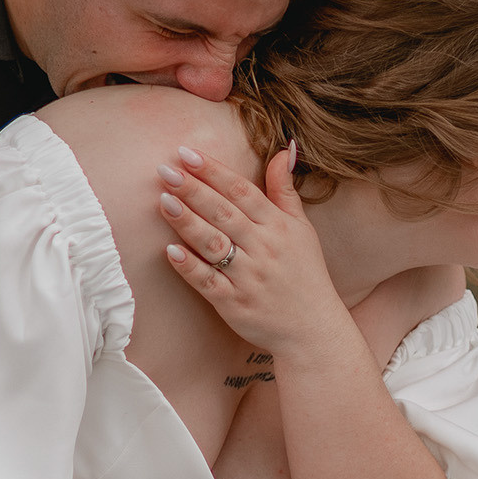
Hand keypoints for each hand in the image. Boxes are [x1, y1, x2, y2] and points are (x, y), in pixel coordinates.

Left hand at [157, 144, 352, 356]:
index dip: (213, 171)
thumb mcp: (302, 228)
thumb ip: (285, 189)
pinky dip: (190, 267)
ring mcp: (249, 278)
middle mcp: (264, 249)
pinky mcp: (235, 304)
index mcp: (278, 227)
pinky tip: (170, 250)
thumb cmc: (305, 273)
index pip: (242, 191)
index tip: (187, 153)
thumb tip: (285, 148)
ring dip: (188, 222)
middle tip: (165, 170)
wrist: (313, 330)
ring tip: (163, 200)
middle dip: (194, 190)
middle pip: (224, 213)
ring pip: (214, 244)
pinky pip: (208, 282)